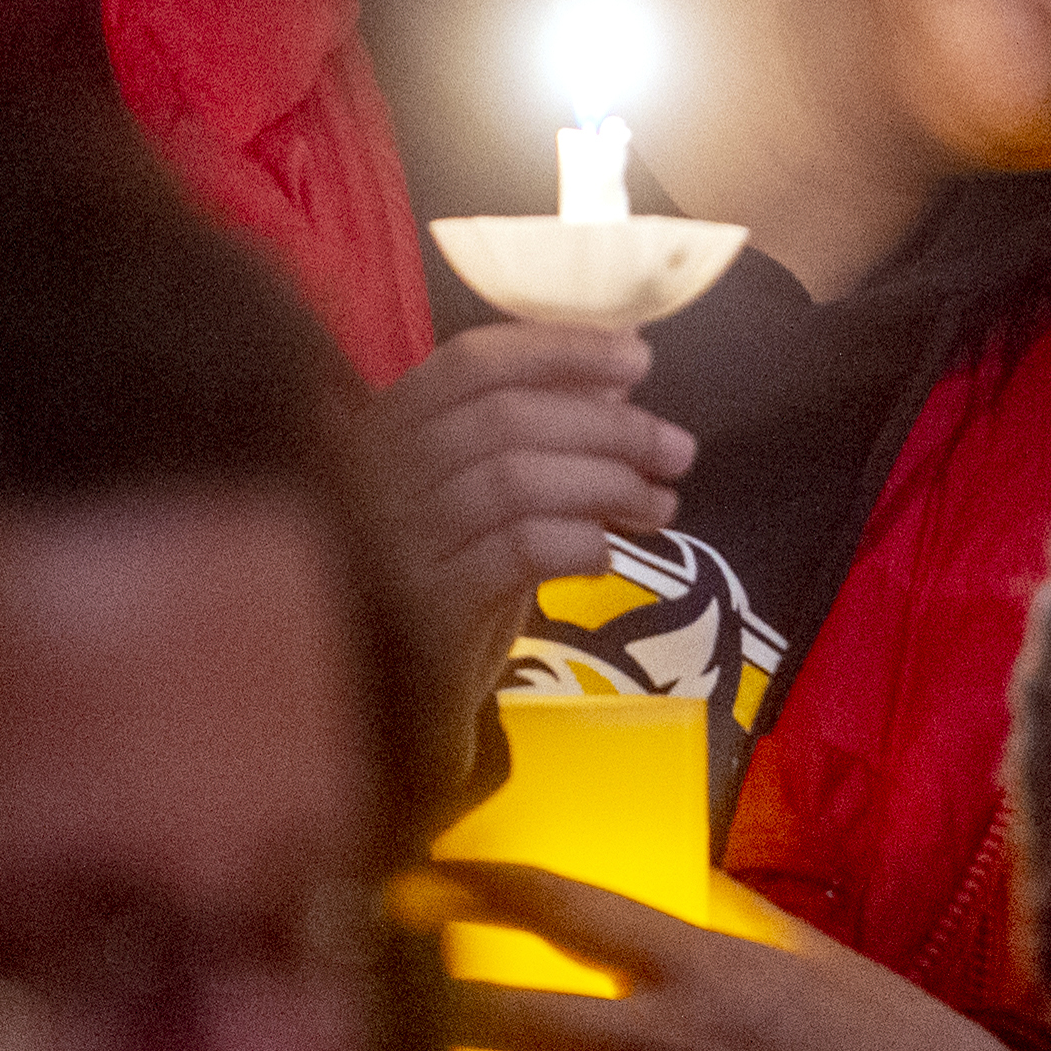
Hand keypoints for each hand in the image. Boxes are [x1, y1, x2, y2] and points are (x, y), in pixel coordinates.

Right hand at [362, 326, 694, 797]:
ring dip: (607, 485)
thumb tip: (621, 363)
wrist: (397, 700)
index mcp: (385, 426)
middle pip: (505, 418)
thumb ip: (540, 428)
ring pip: (514, 479)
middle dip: (609, 427)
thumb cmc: (451, 576)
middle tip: (677, 450)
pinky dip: (577, 540)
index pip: (472, 361)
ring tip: (660, 506)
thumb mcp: (491, 491)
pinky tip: (606, 554)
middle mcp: (374, 474)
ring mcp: (391, 541)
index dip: (560, 350)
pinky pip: (516, 550)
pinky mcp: (423, 607)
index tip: (639, 358)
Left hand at [435, 860, 1042, 1050]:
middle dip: (428, 1007)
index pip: (568, 906)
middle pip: (514, 1018)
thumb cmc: (880, 1033)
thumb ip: (719, 920)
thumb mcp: (801, 953)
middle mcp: (667, 1041)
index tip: (423, 869)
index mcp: (697, 963)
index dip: (485, 881)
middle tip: (367, 998)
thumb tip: (653, 887)